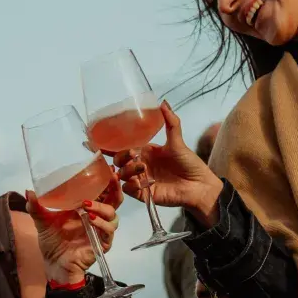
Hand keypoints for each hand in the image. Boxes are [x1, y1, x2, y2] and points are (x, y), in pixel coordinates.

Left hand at [25, 175, 122, 283]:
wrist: (54, 264)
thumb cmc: (52, 242)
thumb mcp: (42, 221)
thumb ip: (37, 207)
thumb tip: (28, 191)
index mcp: (86, 208)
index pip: (102, 191)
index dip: (107, 180)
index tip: (108, 167)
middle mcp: (97, 217)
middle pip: (114, 200)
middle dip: (114, 188)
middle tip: (111, 178)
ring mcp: (101, 230)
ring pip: (113, 214)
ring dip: (102, 207)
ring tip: (87, 205)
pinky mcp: (103, 243)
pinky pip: (108, 231)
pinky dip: (101, 223)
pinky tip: (90, 219)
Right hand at [113, 101, 223, 225]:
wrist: (200, 186)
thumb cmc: (190, 164)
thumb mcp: (178, 141)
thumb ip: (170, 122)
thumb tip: (163, 102)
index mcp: (145, 152)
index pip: (123, 147)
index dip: (110, 145)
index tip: (97, 141)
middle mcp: (141, 165)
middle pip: (119, 162)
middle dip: (121, 157)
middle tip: (133, 154)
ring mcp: (141, 180)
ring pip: (122, 175)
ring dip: (128, 170)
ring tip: (143, 168)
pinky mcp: (144, 194)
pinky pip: (129, 190)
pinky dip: (132, 186)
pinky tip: (142, 183)